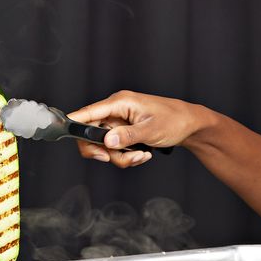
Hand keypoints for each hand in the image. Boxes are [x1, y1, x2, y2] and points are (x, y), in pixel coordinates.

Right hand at [66, 91, 210, 168]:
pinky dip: (126, 157)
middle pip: (90, 135)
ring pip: (104, 147)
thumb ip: (127, 136)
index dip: (75, 126)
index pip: (87, 113)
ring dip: (120, 157)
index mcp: (119, 102)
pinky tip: (142, 154)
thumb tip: (107, 141)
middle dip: (104, 152)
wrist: (190, 126)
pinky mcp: (123, 133)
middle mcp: (115, 111)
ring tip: (141, 156)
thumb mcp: (151, 129)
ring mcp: (119, 123)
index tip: (69, 137)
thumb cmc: (174, 120)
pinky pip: (115, 150)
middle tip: (116, 158)